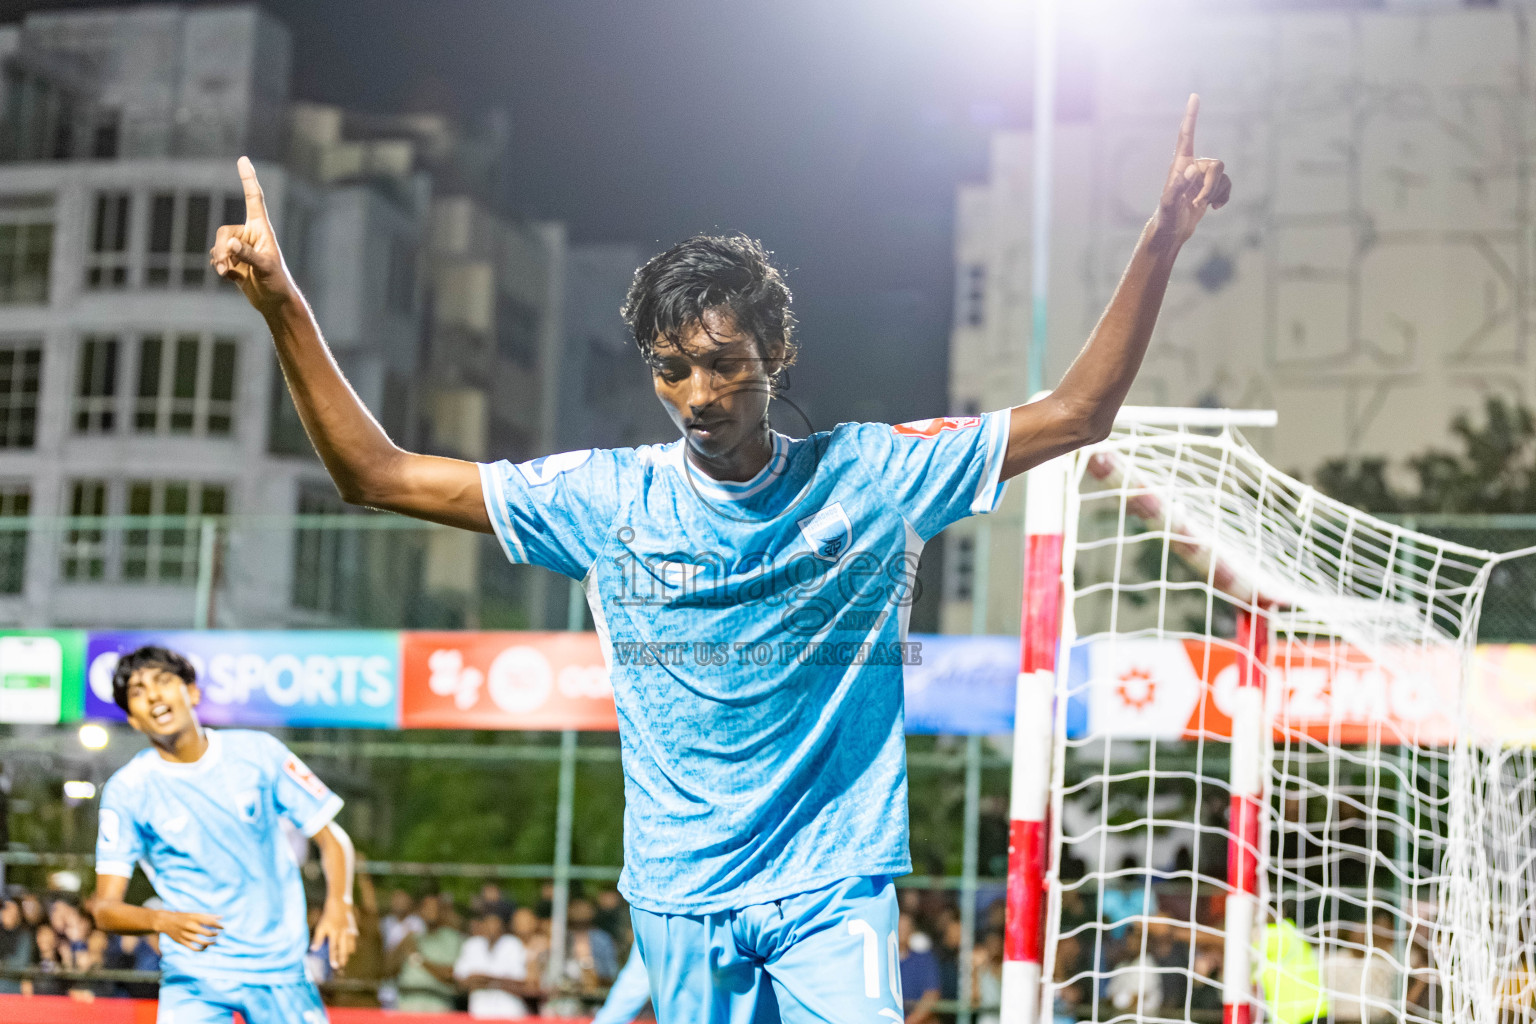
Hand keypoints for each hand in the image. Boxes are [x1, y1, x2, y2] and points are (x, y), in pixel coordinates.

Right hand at [155, 910, 222, 951]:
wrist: (166, 921)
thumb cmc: (184, 917)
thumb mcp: (195, 914)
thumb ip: (208, 916)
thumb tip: (222, 917)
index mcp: (194, 918)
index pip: (210, 922)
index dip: (218, 926)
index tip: (223, 928)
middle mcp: (190, 926)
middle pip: (207, 933)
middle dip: (215, 934)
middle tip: (217, 934)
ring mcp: (185, 935)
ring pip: (201, 942)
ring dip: (210, 943)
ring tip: (214, 941)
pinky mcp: (182, 942)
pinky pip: (194, 948)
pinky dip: (201, 949)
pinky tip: (205, 947)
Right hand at [211, 157, 295, 313]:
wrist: (274, 302)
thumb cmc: (277, 283)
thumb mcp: (265, 268)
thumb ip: (247, 255)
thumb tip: (230, 243)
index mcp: (262, 229)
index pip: (253, 198)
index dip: (248, 179)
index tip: (243, 159)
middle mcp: (250, 234)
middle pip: (224, 232)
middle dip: (222, 249)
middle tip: (227, 266)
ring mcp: (240, 247)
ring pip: (218, 246)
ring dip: (220, 260)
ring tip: (230, 274)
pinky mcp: (233, 260)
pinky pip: (216, 258)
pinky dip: (219, 268)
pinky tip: (231, 277)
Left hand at [312, 898, 357, 970]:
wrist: (340, 903)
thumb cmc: (328, 916)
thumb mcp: (320, 926)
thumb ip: (318, 938)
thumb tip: (314, 949)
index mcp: (334, 933)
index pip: (333, 948)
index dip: (334, 957)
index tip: (334, 966)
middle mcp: (343, 933)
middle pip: (344, 949)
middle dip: (343, 958)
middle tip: (341, 966)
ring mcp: (349, 931)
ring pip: (350, 945)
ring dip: (347, 953)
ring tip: (345, 959)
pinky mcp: (353, 928)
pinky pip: (353, 939)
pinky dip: (352, 945)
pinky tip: (350, 949)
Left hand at [1149, 94, 1230, 250]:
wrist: (1171, 231)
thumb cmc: (1167, 216)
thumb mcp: (1169, 203)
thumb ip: (1179, 186)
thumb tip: (1192, 170)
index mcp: (1180, 164)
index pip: (1186, 135)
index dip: (1191, 116)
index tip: (1194, 96)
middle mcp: (1193, 166)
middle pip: (1216, 165)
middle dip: (1212, 185)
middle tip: (1198, 202)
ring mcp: (1202, 177)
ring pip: (1222, 177)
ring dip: (1215, 194)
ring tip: (1200, 206)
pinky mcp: (1210, 188)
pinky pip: (1227, 185)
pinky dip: (1223, 197)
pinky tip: (1213, 208)